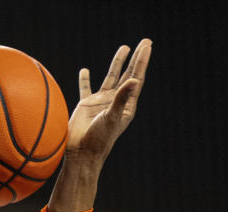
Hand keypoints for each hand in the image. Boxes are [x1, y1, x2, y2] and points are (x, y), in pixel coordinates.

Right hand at [65, 39, 150, 164]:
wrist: (81, 154)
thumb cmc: (98, 140)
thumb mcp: (112, 118)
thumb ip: (121, 98)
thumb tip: (134, 80)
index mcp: (125, 106)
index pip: (136, 79)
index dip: (142, 62)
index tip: (147, 46)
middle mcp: (115, 102)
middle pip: (128, 75)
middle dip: (136, 59)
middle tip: (145, 42)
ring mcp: (101, 103)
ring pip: (111, 78)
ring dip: (117, 63)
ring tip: (124, 48)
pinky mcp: (86, 106)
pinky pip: (86, 88)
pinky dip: (85, 80)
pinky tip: (85, 71)